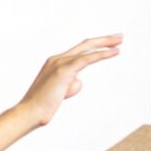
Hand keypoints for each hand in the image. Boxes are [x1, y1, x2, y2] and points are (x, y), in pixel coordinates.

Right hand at [0, 34, 122, 150]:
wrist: (30, 113)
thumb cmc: (42, 107)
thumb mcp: (60, 94)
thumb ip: (70, 85)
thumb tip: (79, 81)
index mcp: (55, 63)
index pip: (78, 51)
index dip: (94, 47)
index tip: (108, 46)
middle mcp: (57, 59)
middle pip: (84, 44)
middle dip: (103, 40)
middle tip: (120, 37)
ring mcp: (60, 63)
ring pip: (87, 49)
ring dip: (106, 44)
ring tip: (120, 42)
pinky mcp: (64, 70)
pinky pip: (87, 58)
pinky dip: (102, 54)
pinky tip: (115, 52)